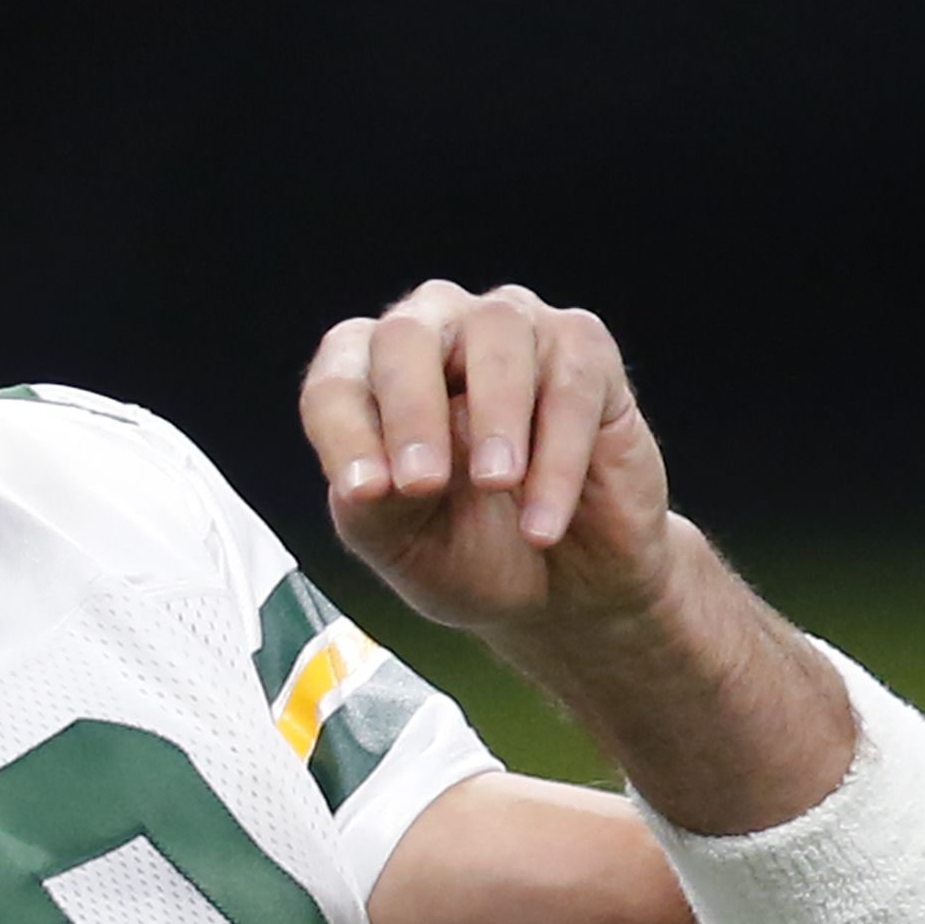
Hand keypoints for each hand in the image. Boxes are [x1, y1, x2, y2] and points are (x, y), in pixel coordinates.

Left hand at [301, 280, 674, 641]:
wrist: (567, 593)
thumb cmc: (474, 551)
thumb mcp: (405, 547)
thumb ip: (373, 511)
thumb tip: (369, 481)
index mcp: (373, 376)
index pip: (338, 377)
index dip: (343, 429)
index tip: (364, 493)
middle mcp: (439, 333)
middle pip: (407, 335)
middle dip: (410, 408)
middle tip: (422, 482)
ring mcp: (516, 332)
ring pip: (497, 330)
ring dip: (493, 411)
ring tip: (496, 484)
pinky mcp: (587, 353)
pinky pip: (571, 380)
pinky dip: (558, 454)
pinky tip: (542, 522)